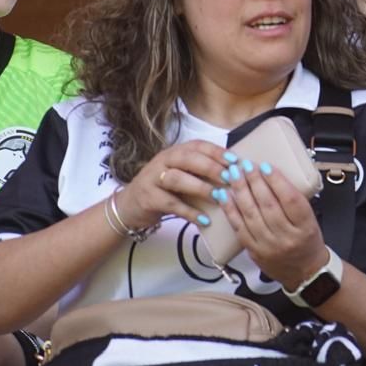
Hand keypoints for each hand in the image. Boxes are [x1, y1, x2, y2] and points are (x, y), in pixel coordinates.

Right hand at [114, 140, 228, 231]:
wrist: (130, 205)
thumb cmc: (163, 189)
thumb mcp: (181, 175)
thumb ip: (201, 172)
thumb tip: (235, 174)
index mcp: (175, 152)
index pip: (197, 146)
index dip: (217, 152)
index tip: (235, 161)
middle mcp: (163, 161)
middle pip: (188, 159)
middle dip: (211, 168)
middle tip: (230, 179)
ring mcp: (152, 178)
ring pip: (177, 179)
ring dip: (200, 188)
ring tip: (219, 197)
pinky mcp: (147, 197)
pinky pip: (170, 204)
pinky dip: (189, 212)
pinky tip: (204, 219)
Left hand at [222, 158, 328, 287]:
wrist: (305, 271)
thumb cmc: (308, 240)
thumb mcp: (310, 219)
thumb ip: (294, 200)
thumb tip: (271, 175)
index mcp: (305, 227)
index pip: (291, 200)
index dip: (277, 181)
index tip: (266, 166)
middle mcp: (287, 238)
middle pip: (268, 205)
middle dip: (254, 182)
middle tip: (245, 165)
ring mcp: (268, 246)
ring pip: (251, 215)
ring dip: (240, 192)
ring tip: (233, 174)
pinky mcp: (254, 251)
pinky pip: (239, 228)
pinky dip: (231, 210)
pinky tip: (225, 195)